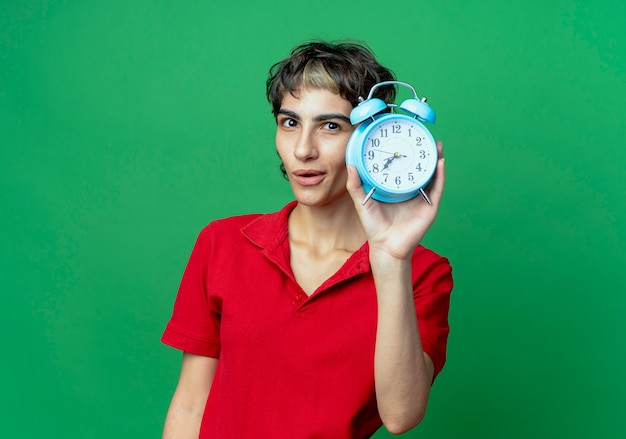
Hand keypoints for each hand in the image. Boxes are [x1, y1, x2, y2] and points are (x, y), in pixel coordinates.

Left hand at [346, 141, 444, 259]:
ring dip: (436, 159)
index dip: (405, 152)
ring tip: (436, 144)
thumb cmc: (374, 226)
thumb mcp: (362, 201)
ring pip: (432, 175)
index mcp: (397, 188)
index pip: (403, 166)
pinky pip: (437, 188)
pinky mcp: (430, 207)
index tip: (404, 137)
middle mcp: (411, 191)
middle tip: (424, 136)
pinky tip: (440, 162)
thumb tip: (350, 165)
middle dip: (424, 152)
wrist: (385, 246)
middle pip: (420, 168)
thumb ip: (355, 184)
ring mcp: (422, 198)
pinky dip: (440, 175)